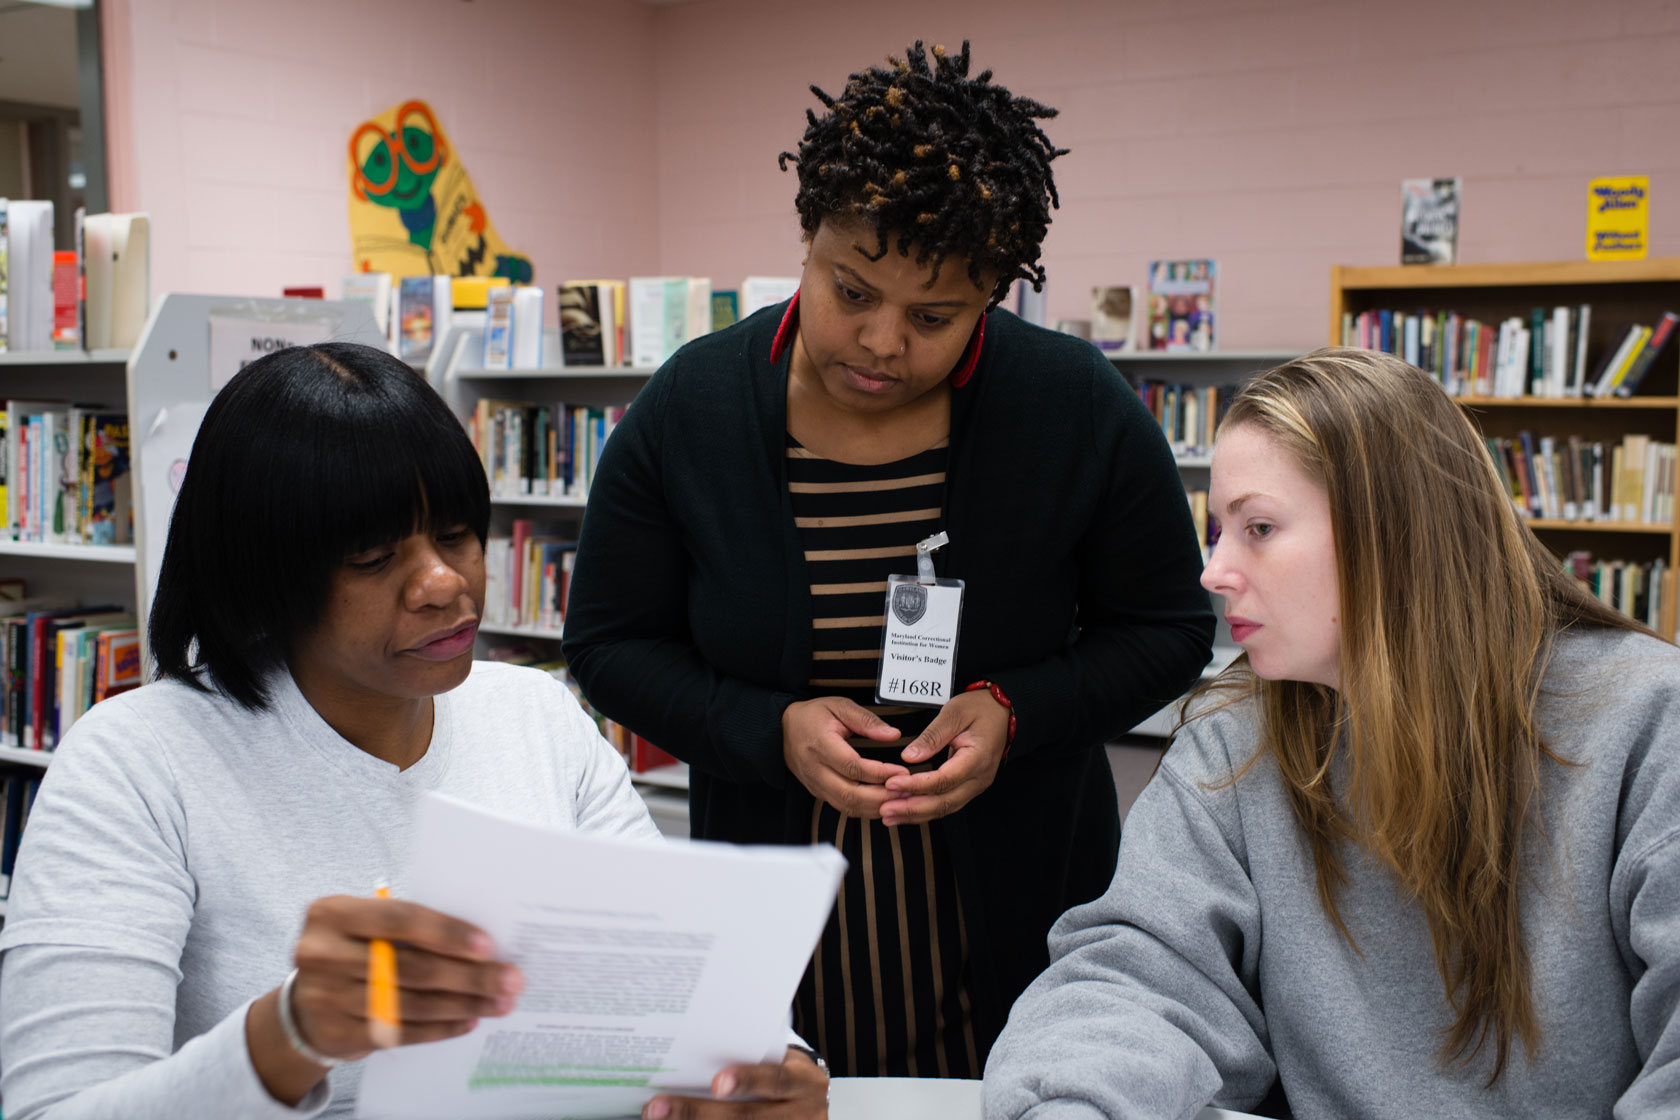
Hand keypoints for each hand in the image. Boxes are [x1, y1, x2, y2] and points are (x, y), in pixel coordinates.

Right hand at [247, 895, 522, 1102]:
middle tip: (510, 979)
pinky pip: (401, 1033)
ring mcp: (325, 998)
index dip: (447, 933)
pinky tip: (468, 1020)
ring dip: (463, 1004)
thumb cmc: (352, 949)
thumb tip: (481, 941)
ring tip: (499, 1002)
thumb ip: (409, 926)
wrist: (303, 1002)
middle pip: (411, 967)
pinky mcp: (336, 1034)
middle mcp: (322, 953)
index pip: (400, 919)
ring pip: (411, 1003)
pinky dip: (441, 1028)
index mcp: (332, 913)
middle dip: (469, 975)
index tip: (489, 946)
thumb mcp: (366, 925)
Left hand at [643, 1047, 827, 1118]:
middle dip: (697, 1113)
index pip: (776, 1079)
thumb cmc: (783, 1073)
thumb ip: (749, 1059)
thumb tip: (690, 1056)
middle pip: (748, 1117)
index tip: (716, 1083)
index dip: (748, 1081)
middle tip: (657, 1108)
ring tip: (658, 1119)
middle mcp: (803, 1113)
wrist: (808, 1101)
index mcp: (804, 1082)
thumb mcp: (778, 1061)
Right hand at [782, 696, 904, 818]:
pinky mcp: (818, 792)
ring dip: (875, 807)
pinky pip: (843, 807)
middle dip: (881, 797)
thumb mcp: (839, 706)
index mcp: (820, 744)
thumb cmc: (813, 715)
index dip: (879, 773)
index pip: (852, 766)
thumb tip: (893, 734)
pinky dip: (865, 810)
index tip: (902, 772)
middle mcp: (815, 769)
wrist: (782, 729)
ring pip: (847, 806)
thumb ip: (867, 720)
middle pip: (850, 794)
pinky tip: (883, 803)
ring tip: (899, 800)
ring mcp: (815, 784)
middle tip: (906, 791)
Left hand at [880, 689, 1009, 825]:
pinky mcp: (969, 787)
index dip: (916, 785)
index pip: (944, 779)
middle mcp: (979, 778)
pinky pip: (946, 803)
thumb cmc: (980, 709)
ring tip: (889, 816)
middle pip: (945, 802)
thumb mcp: (954, 713)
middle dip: (913, 808)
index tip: (891, 783)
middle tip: (885, 810)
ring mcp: (976, 785)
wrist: (1002, 712)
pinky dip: (925, 809)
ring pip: (945, 808)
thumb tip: (909, 757)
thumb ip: (932, 736)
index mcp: (978, 758)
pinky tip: (905, 811)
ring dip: (916, 814)